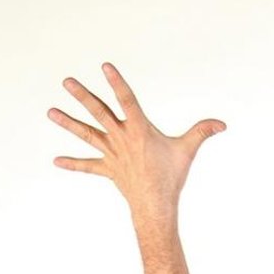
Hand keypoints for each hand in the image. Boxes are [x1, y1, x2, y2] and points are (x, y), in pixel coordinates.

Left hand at [47, 62, 225, 222]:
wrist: (156, 207)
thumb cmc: (171, 178)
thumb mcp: (187, 151)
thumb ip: (202, 132)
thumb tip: (222, 124)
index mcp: (139, 130)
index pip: (126, 100)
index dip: (117, 82)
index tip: (105, 66)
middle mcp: (122, 139)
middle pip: (98, 112)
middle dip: (82, 96)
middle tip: (66, 81)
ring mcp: (112, 154)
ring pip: (87, 135)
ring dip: (68, 123)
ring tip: (50, 111)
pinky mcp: (108, 169)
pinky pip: (87, 166)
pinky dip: (73, 164)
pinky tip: (56, 160)